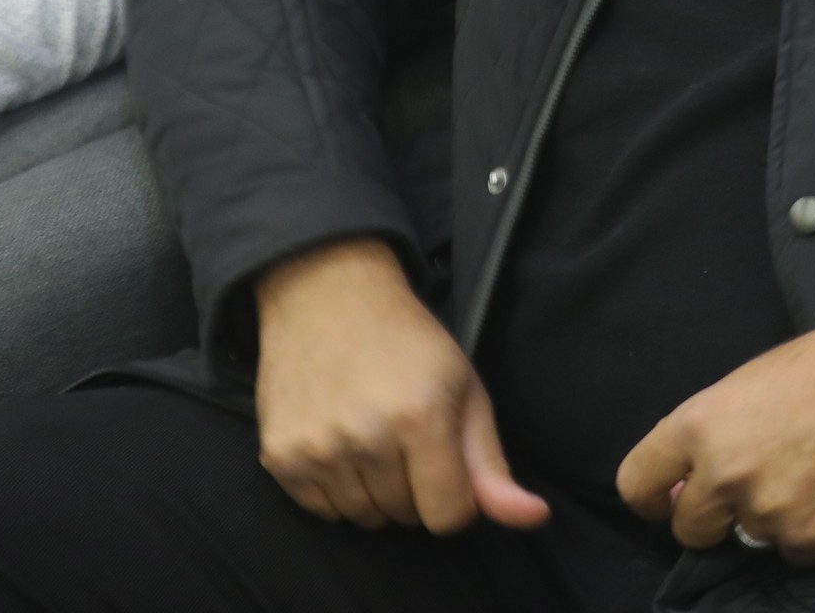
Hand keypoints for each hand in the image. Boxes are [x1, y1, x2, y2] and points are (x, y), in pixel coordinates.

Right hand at [253, 237, 549, 533]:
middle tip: (405, 434)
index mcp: (421, 418)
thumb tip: (535, 518)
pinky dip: (337, 490)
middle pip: (406, 518)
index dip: (455, 496)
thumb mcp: (465, 390)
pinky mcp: (280, 457)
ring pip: (364, 518)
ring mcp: (317, 449)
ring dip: (376, 492)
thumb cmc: (409, 343)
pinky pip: (322, 511)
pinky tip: (341, 443)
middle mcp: (366, 437)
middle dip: (415, 488)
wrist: (328, 295)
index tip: (446, 459)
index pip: (448, 517)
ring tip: (373, 436)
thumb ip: (493, 465)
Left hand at [617, 300, 814, 562]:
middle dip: (713, 515)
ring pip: (749, 540)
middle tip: (753, 483)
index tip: (668, 499)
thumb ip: (711, 433)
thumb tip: (689, 485)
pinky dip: (812, 529)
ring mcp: (771, 512)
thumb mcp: (750, 382)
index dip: (652, 496)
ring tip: (811, 471)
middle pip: (689, 530)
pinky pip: (796, 550)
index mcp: (700, 424)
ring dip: (770, 518)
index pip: (636, 484)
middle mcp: (726, 474)